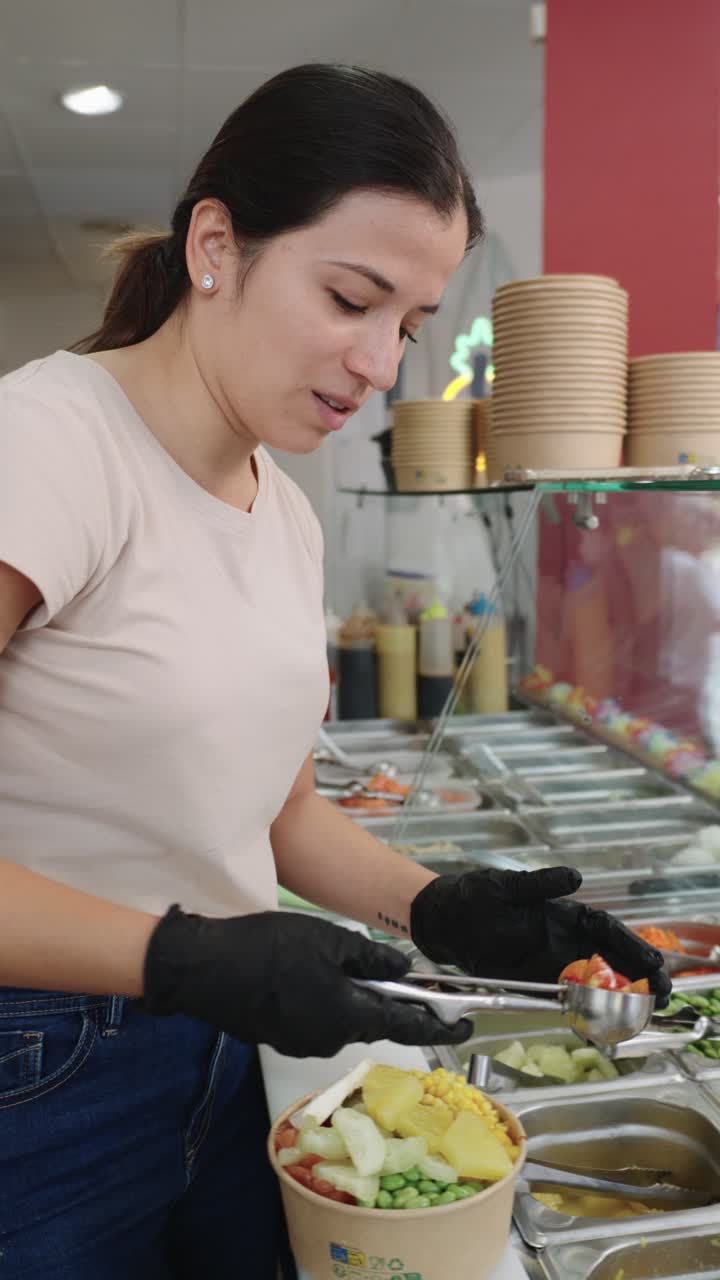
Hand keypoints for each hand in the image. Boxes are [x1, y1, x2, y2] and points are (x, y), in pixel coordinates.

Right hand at [142, 906, 470, 1056]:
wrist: (202, 968)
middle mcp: (328, 1038)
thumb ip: (370, 958)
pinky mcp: (278, 1034)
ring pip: (342, 1020)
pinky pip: (315, 1020)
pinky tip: (310, 975)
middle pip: (372, 1022)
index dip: (440, 1025)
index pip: (407, 1027)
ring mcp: (300, 1041)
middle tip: (405, 980)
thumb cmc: (268, 948)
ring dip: (353, 999)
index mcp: (348, 1015)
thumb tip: (403, 971)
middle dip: (390, 1003)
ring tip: (345, 964)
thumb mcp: (328, 940)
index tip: (468, 1025)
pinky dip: (325, 1002)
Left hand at [410, 867, 671, 1005]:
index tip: (651, 960)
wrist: (440, 920)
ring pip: (592, 982)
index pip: (602, 929)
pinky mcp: (531, 983)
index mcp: (559, 913)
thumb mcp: (505, 885)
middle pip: (606, 959)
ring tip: (646, 1014)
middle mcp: (560, 940)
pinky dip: (585, 1012)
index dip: (628, 944)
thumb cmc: (474, 895)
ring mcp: (548, 964)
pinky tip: (604, 1027)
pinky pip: (564, 1000)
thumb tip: (574, 877)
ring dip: (619, 998)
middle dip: (637, 975)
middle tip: (663, 994)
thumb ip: (540, 884)